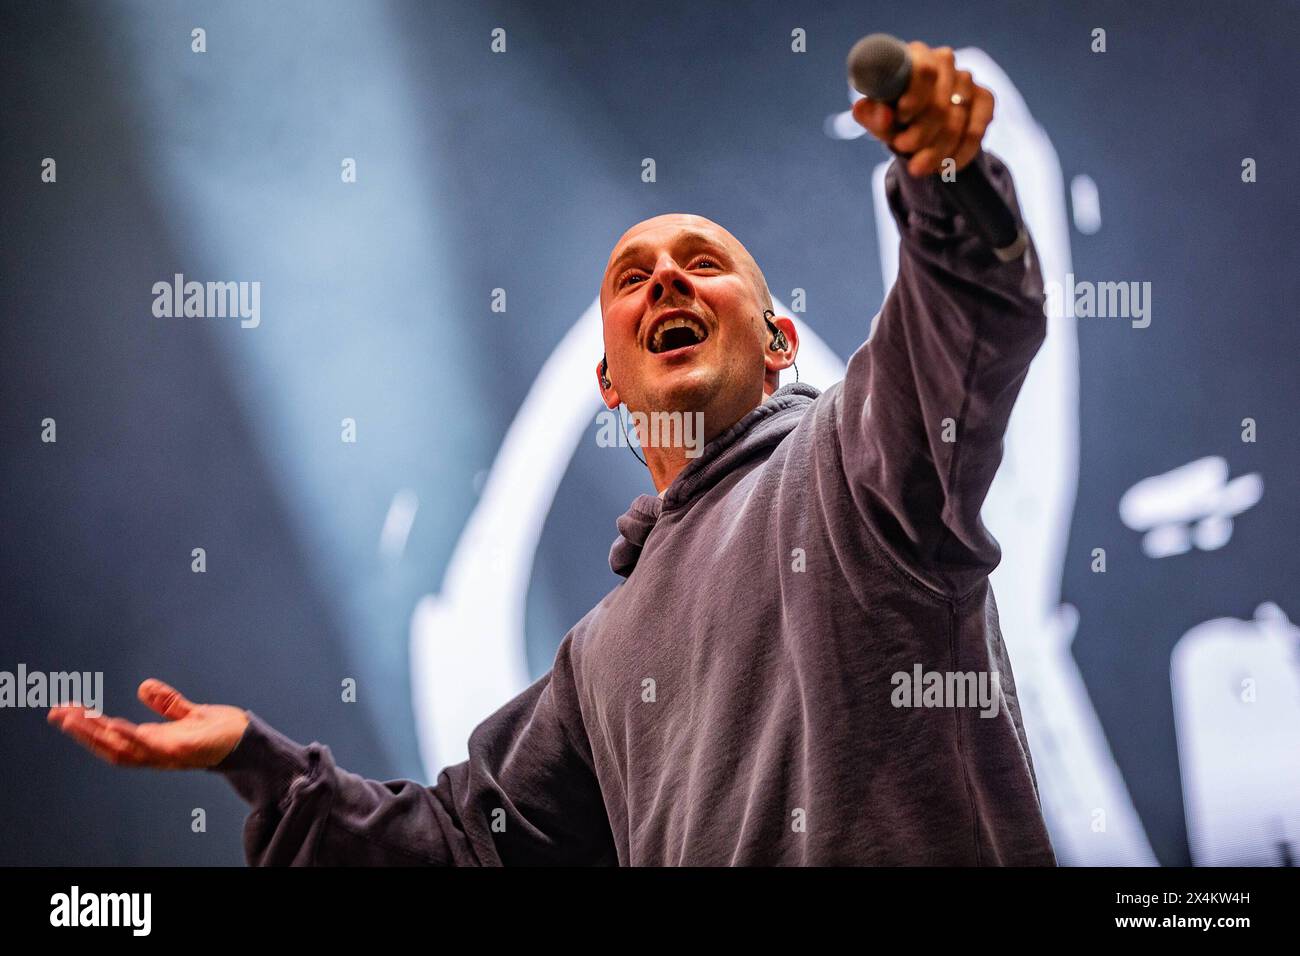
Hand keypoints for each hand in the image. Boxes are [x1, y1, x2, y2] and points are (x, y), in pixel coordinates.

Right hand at [48, 678, 249, 768]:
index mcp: (154, 741)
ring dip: (97, 735)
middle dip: (82, 732)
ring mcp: (167, 754)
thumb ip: (168, 703)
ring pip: (122, 750)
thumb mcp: (190, 713)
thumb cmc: (221, 732)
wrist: (251, 743)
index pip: (112, 736)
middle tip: (57, 713)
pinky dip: (131, 738)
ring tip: (74, 718)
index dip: (88, 726)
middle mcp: (155, 751)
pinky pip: (151, 749)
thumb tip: (143, 686)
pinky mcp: (183, 752)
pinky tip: (116, 726)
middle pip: (109, 746)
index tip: (66, 709)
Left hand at [851, 41, 993, 177]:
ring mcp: (966, 79)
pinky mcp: (985, 98)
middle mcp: (944, 61)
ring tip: (917, 167)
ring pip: (956, 123)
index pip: (923, 71)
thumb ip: (872, 114)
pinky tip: (942, 167)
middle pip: (939, 104)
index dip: (914, 98)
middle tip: (902, 149)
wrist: (917, 125)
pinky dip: (958, 155)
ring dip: (935, 151)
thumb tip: (877, 113)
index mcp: (914, 56)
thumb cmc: (892, 116)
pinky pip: (976, 131)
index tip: (901, 119)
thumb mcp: (877, 118)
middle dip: (919, 135)